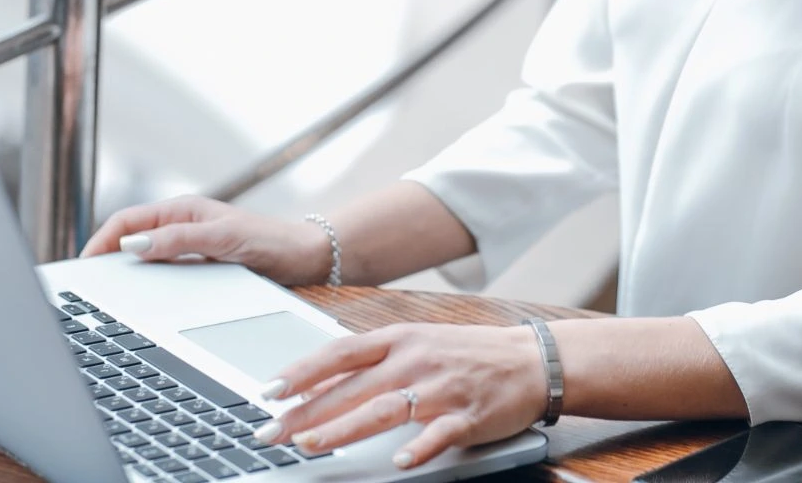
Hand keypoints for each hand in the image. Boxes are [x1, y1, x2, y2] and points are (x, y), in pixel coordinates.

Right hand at [79, 194, 331, 285]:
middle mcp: (182, 226)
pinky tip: (138, 302)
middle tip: (83, 285)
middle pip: (129, 240)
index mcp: (181, 211)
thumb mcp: (222, 239)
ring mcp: (189, 247)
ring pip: (143, 258)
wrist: (306, 258)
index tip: (82, 265)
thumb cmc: (271, 242)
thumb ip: (179, 240)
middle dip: (103, 257)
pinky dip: (144, 283)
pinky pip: (162, 273)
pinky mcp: (198, 266)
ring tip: (102, 295)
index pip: (126, 222)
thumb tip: (133, 246)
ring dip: (122, 272)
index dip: (100, 242)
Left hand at [251, 323, 548, 469]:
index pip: (340, 353)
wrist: (531, 359)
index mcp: (400, 338)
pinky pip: (438, 434)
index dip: (302, 372)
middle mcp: (415, 359)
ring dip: (344, 428)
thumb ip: (374, 360)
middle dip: (306, 412)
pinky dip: (418, 448)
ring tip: (313, 444)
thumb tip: (321, 380)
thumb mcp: (418, 343)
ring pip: (384, 409)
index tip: (269, 391)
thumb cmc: (468, 353)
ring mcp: (441, 387)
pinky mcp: (468, 415)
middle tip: (272, 433)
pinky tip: (399, 462)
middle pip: (351, 387)